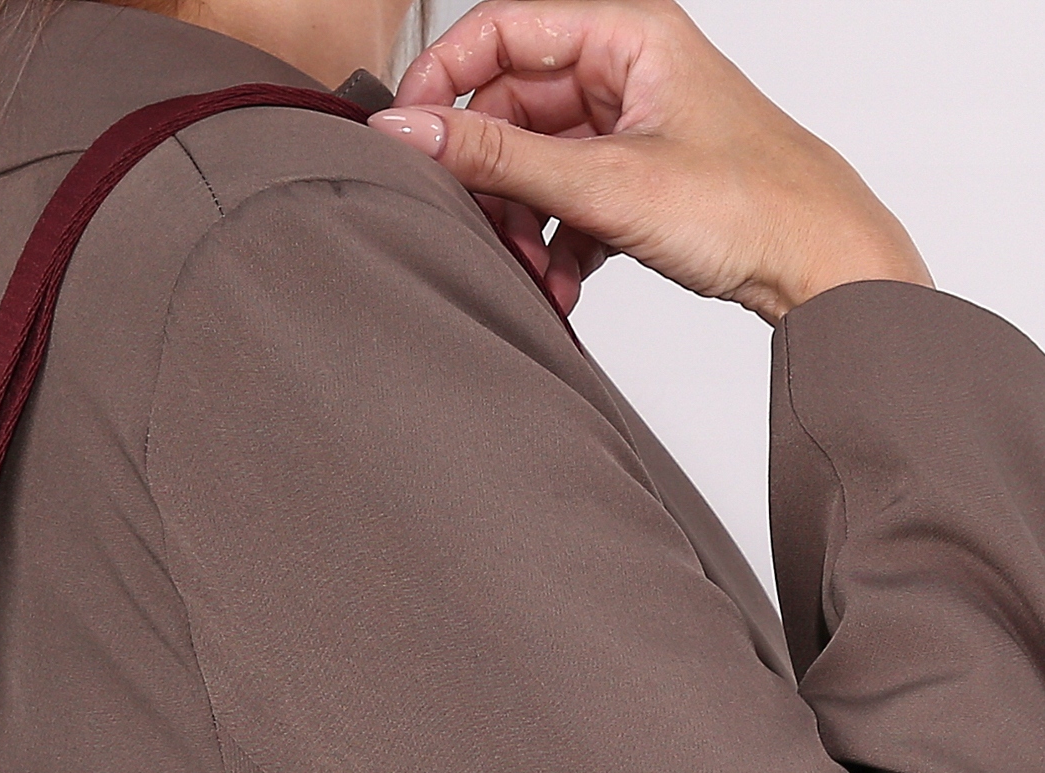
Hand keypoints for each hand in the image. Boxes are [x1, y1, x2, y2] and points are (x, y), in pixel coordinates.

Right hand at [370, 0, 931, 321]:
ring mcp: (629, 124)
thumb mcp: (605, 181)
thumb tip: (410, 131)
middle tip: (480, 228)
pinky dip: (554, 245)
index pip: (500, 28)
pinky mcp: (635, 177)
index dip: (443, 79)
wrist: (823, 265)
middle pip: (510, 105)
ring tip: (535, 271)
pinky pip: (564, 201)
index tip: (408, 137)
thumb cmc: (753, 205)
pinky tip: (563, 284)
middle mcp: (625, 67)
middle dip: (490, 177)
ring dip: (522, 222)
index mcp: (626, 31)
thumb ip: (499, 157)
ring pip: (533, 162)